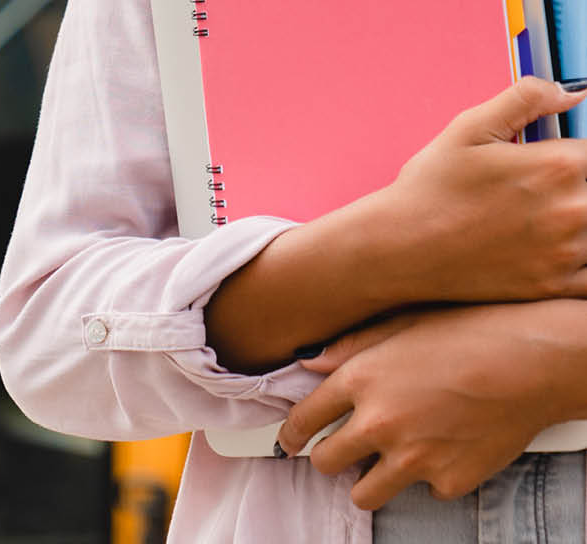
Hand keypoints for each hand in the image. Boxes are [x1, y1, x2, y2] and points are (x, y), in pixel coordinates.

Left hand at [277, 301, 586, 509]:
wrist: (526, 362)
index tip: (292, 440)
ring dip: (369, 480)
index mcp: (361, 380)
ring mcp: (413, 458)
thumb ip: (350, 347)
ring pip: (364, 494)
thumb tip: (312, 362)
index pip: (305, 419)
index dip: (292, 433)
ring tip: (386, 462)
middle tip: (342, 451)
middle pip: (326, 463)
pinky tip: (445, 448)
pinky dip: (430, 476)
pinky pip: (425, 490)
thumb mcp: (399, 324)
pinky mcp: (447, 482)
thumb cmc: (464, 332)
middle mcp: (379, 423)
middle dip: (329, 458)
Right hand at [379, 78, 586, 304]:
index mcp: (556, 166)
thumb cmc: (432, 187)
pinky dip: (581, 258)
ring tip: (537, 214)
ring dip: (577, 217)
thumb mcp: (469, 128)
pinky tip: (556, 245)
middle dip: (574, 182)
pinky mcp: (556, 286)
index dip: (575, 152)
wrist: (404, 247)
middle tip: (533, 186)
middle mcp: (572, 211)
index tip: (552, 159)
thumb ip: (526, 99)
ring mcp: (567, 254)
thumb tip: (574, 92)